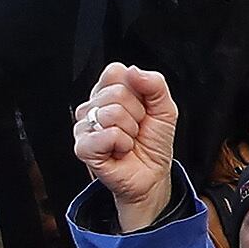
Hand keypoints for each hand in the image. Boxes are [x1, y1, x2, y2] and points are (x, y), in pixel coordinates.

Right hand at [74, 64, 182, 232]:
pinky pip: (107, 134)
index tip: (142, 108)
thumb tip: (134, 71)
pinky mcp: (83, 147)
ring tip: (128, 140)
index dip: (138, 91)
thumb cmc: (152, 143)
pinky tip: (120, 150)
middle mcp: (92, 106)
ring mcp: (84, 127)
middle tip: (136, 129)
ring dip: (131, 131)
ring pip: (113, 113)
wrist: (152, 176)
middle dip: (137, 113)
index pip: (116, 72)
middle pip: (117, 92)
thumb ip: (155, 84)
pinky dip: (122, 144)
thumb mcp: (165, 108)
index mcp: (108, 92)